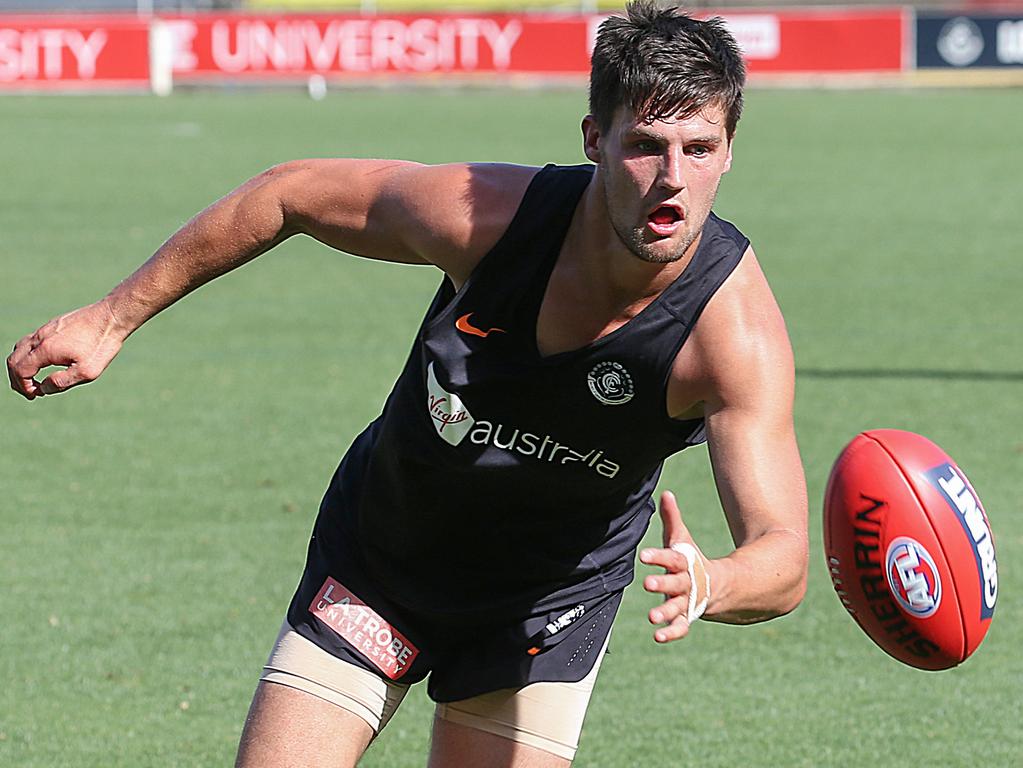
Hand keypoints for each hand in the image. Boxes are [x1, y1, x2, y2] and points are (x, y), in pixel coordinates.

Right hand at [7, 301, 126, 399]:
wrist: (112, 316)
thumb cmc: (102, 345)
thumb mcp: (86, 372)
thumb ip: (61, 382)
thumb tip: (43, 389)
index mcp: (45, 350)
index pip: (20, 371)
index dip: (23, 387)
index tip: (35, 396)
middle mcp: (40, 337)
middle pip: (14, 360)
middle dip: (17, 378)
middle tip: (30, 391)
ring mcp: (45, 329)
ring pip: (20, 348)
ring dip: (22, 366)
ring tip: (34, 379)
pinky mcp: (53, 324)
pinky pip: (31, 340)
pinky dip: (29, 355)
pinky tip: (44, 361)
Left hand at [639, 490, 710, 642]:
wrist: (715, 586)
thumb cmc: (690, 559)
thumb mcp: (681, 539)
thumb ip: (672, 519)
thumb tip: (665, 493)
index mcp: (683, 563)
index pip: (671, 558)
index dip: (658, 557)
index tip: (643, 556)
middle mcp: (686, 583)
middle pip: (675, 583)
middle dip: (662, 584)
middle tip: (648, 584)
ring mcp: (686, 602)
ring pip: (676, 608)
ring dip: (665, 612)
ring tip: (651, 617)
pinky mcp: (685, 617)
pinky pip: (680, 626)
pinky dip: (671, 632)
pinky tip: (658, 636)